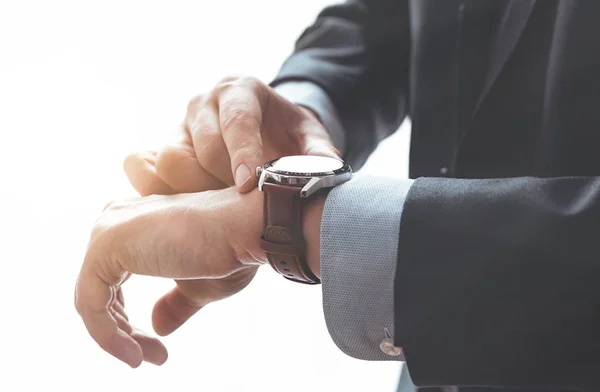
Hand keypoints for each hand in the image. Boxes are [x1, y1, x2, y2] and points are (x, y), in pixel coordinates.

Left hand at [74, 188, 264, 367]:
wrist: (245, 229)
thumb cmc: (230, 250)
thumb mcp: (197, 287)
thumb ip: (173, 304)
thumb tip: (157, 326)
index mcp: (135, 226)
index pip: (112, 284)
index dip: (128, 323)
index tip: (158, 352)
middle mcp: (115, 222)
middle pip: (100, 294)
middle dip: (124, 333)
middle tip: (153, 358)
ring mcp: (108, 231)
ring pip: (92, 301)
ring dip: (117, 338)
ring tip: (146, 359)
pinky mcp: (105, 246)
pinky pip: (91, 303)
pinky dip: (107, 335)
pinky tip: (134, 354)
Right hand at [123, 76, 338, 195]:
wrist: (264, 129)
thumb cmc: (285, 134)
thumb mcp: (308, 138)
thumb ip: (318, 154)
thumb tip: (325, 171)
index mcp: (241, 91)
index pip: (237, 120)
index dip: (242, 153)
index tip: (249, 186)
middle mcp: (205, 103)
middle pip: (202, 145)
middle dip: (223, 180)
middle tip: (243, 205)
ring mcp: (181, 126)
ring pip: (171, 160)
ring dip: (195, 192)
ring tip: (222, 207)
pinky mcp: (165, 147)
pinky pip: (150, 171)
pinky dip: (167, 195)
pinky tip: (195, 210)